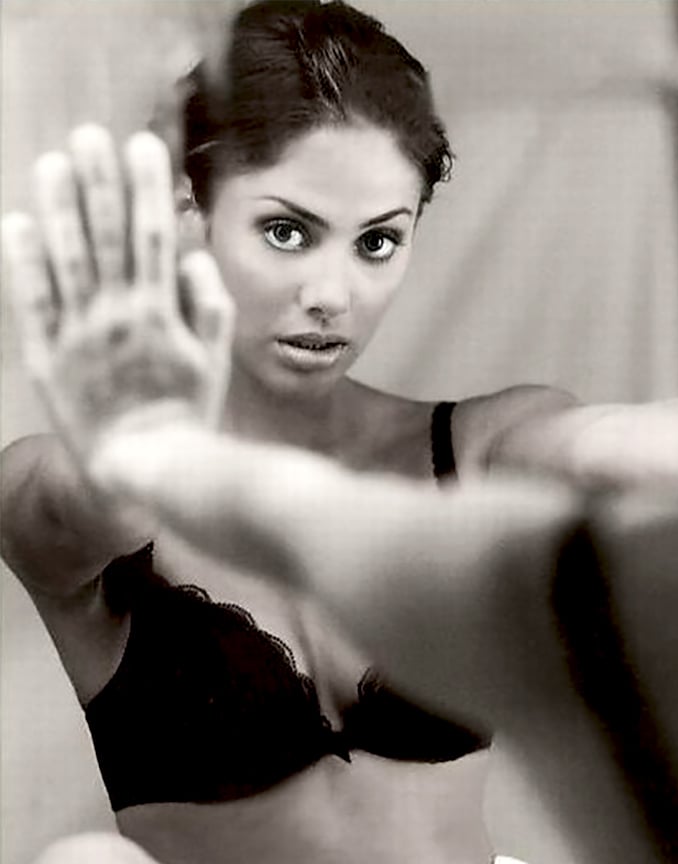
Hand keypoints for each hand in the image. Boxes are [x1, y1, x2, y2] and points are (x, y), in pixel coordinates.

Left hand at [2, 125, 233, 475]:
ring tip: (52, 165)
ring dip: (59, 209)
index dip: (146, 188)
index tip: (141, 146)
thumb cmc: (183, 414)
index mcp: (160, 314)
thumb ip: (209, 307)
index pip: (152, 236)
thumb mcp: (214, 363)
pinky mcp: (48, 356)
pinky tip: (19, 224)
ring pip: (67, 260)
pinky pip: (32, 302)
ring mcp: (79, 335)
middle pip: (106, 237)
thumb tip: (193, 254)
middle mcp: (117, 317)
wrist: (142, 468)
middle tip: (89, 136)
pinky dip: (25, 262)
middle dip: (99, 183)